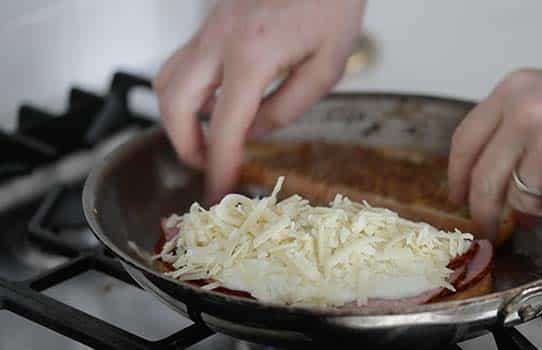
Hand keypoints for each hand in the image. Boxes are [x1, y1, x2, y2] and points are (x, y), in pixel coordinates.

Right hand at [154, 0, 365, 201]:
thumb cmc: (332, 4)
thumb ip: (287, 106)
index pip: (224, 127)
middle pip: (174, 104)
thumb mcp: (326, 66)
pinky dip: (184, 93)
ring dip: (176, 119)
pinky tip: (211, 104)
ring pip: (166, 80)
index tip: (219, 190)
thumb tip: (254, 132)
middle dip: (184, 145)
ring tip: (205, 139)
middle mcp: (220, 41)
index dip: (219, 166)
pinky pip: (181, 63)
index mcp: (253, 56)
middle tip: (208, 165)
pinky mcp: (211, 23)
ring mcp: (210, 29)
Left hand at [448, 65, 541, 236]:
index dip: (456, 174)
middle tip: (486, 225)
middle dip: (483, 210)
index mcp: (515, 90)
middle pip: (483, 178)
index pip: (465, 140)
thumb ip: (514, 133)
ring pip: (520, 198)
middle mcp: (525, 113)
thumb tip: (493, 184)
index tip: (455, 194)